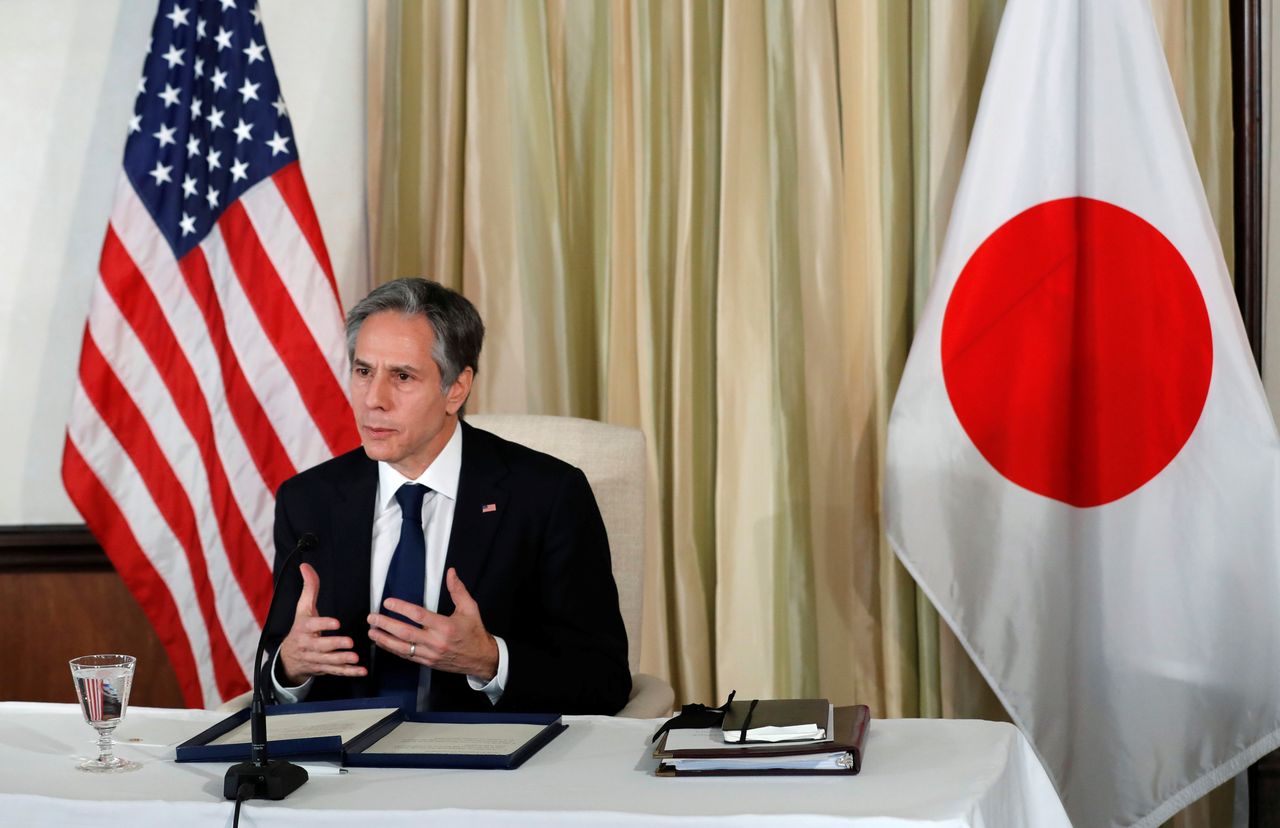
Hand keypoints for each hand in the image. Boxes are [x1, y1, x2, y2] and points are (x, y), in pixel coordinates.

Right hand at [278, 562, 365, 684]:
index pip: (313, 625)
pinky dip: (349, 673)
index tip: (336, 622)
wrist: (288, 658)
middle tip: (350, 643)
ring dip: (342, 660)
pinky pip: (336, 672)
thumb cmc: (301, 628)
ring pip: (329, 661)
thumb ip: (309, 588)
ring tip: (355, 658)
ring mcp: (316, 659)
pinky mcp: (324, 669)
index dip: (324, 624)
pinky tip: (362, 671)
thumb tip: (305, 565)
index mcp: (304, 628)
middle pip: (321, 646)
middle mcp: (308, 645)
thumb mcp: (303, 608)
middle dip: (335, 645)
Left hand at [367, 568, 498, 679]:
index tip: (388, 602)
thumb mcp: (470, 608)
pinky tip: (384, 643)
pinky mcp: (427, 662)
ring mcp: (430, 654)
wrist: (481, 659)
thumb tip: (451, 573)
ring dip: (385, 639)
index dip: (401, 608)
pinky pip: (406, 656)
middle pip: (405, 633)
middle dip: (386, 624)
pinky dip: (393, 649)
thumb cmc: (475, 632)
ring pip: (402, 647)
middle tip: (372, 617)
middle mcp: (436, 642)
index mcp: (446, 627)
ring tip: (372, 631)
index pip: (418, 616)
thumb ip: (458, 590)